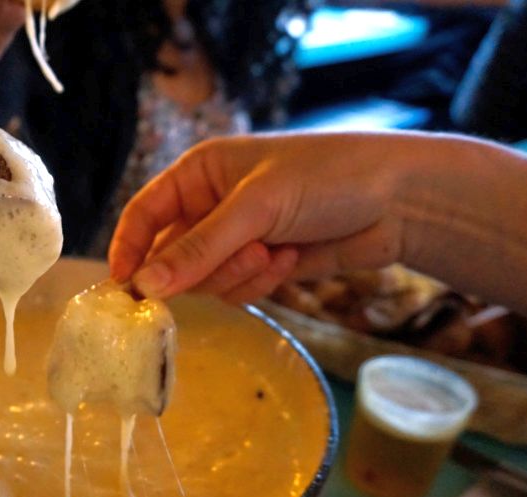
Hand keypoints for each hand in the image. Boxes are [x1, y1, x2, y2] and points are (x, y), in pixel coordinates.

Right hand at [109, 132, 414, 301]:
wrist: (401, 201)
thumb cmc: (326, 178)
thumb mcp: (256, 207)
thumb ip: (198, 249)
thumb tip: (144, 285)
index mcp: (200, 174)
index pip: (144, 214)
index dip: (130, 249)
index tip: (126, 288)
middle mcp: (211, 207)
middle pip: (173, 257)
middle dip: (206, 265)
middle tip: (247, 254)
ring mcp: (237, 239)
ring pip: (205, 281)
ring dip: (239, 275)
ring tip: (278, 252)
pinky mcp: (262, 266)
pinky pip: (236, 291)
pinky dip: (261, 283)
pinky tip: (292, 259)